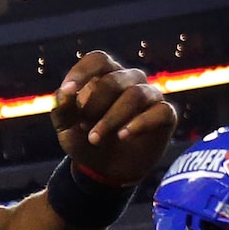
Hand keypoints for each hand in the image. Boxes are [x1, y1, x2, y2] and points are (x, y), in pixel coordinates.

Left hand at [50, 50, 175, 185]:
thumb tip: (63, 92)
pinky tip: (123, 135)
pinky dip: (140, 123)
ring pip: (136, 94)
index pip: (98, 60)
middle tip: (83, 127)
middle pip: (113, 80)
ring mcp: (150, 95)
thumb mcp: (66, 128)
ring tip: (95, 138)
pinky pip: (160, 111)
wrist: (106, 169)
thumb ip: (62, 109)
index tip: (68, 90)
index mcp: (105, 75)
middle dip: (94, 105)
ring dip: (112, 118)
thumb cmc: (85, 139)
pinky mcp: (166, 114)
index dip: (83, 71)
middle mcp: (130, 79)